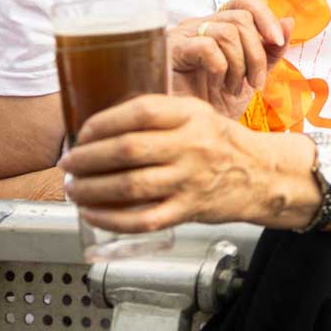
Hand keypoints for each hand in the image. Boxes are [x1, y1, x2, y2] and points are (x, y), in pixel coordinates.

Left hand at [59, 94, 312, 231]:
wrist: (261, 174)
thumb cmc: (221, 143)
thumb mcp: (198, 114)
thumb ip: (159, 115)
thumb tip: (101, 125)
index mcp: (192, 115)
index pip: (139, 112)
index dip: (103, 122)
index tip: (82, 132)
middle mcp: (192, 145)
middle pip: (128, 150)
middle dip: (87, 158)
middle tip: (69, 163)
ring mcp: (190, 180)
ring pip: (130, 186)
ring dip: (92, 189)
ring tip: (73, 188)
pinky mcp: (189, 210)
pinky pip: (143, 218)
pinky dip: (110, 218)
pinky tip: (92, 213)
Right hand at [168, 0, 292, 119]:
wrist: (191, 135)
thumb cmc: (217, 104)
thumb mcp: (253, 76)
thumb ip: (271, 50)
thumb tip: (289, 21)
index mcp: (218, 26)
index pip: (244, 1)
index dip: (265, 16)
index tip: (277, 41)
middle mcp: (199, 25)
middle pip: (241, 18)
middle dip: (256, 53)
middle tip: (255, 82)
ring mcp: (183, 36)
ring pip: (227, 32)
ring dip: (240, 65)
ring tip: (233, 88)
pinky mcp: (170, 51)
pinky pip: (207, 46)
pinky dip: (220, 69)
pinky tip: (216, 87)